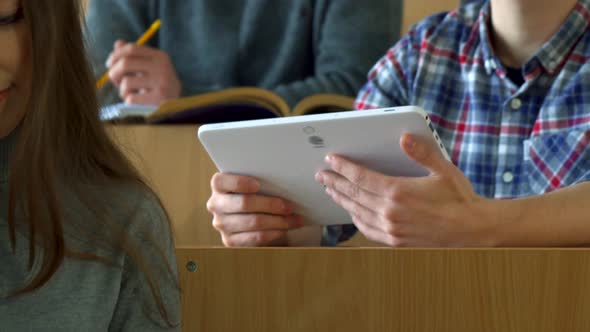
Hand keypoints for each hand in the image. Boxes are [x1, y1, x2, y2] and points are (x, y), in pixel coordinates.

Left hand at [106, 40, 181, 104]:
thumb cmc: (158, 84)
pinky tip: (135, 101)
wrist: (176, 104)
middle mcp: (162, 67)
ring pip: (126, 82)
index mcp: (160, 56)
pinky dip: (128, 100)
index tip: (109, 64)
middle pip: (126, 63)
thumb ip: (134, 55)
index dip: (116, 55)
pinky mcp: (159, 98)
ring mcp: (162, 82)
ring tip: (127, 93)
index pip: (132, 49)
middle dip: (114, 72)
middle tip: (114, 80)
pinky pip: (131, 98)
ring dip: (122, 89)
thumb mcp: (148, 67)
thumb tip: (118, 44)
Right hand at [207, 173, 304, 246]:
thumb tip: (284, 182)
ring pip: (253, 221)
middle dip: (270, 205)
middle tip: (290, 206)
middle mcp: (215, 204)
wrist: (255, 219)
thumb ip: (263, 181)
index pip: (221, 181)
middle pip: (244, 203)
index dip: (239, 183)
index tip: (258, 185)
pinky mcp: (230, 241)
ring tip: (294, 219)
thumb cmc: (258, 196)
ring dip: (278, 221)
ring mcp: (221, 224)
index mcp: (219, 186)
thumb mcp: (258, 186)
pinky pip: (255, 237)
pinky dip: (273, 233)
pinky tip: (285, 230)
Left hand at [315, 134, 498, 246]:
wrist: (474, 231)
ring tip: (331, 190)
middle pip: (353, 194)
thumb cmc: (460, 199)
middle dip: (335, 182)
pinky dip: (355, 219)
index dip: (343, 167)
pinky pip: (367, 230)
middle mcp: (390, 212)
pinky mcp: (396, 242)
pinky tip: (351, 212)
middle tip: (321, 174)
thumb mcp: (443, 170)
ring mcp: (391, 229)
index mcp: (398, 192)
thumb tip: (404, 138)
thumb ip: (421, 153)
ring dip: (341, 199)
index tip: (330, 159)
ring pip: (357, 212)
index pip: (361, 177)